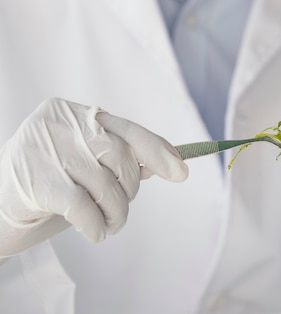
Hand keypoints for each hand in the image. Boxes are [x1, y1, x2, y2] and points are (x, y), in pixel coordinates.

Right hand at [0, 98, 187, 255]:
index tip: (181, 171)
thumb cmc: (48, 182)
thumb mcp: (84, 163)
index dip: (157, 150)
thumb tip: (169, 163)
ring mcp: (46, 149)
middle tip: (121, 209)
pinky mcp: (36, 181)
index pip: (127, 129)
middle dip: (130, 188)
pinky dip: (96, 225)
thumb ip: (120, 157)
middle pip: (120, 155)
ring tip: (109, 224)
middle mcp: (60, 123)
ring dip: (116, 213)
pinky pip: (84, 207)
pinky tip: (94, 231)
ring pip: (105, 184)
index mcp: (74, 112)